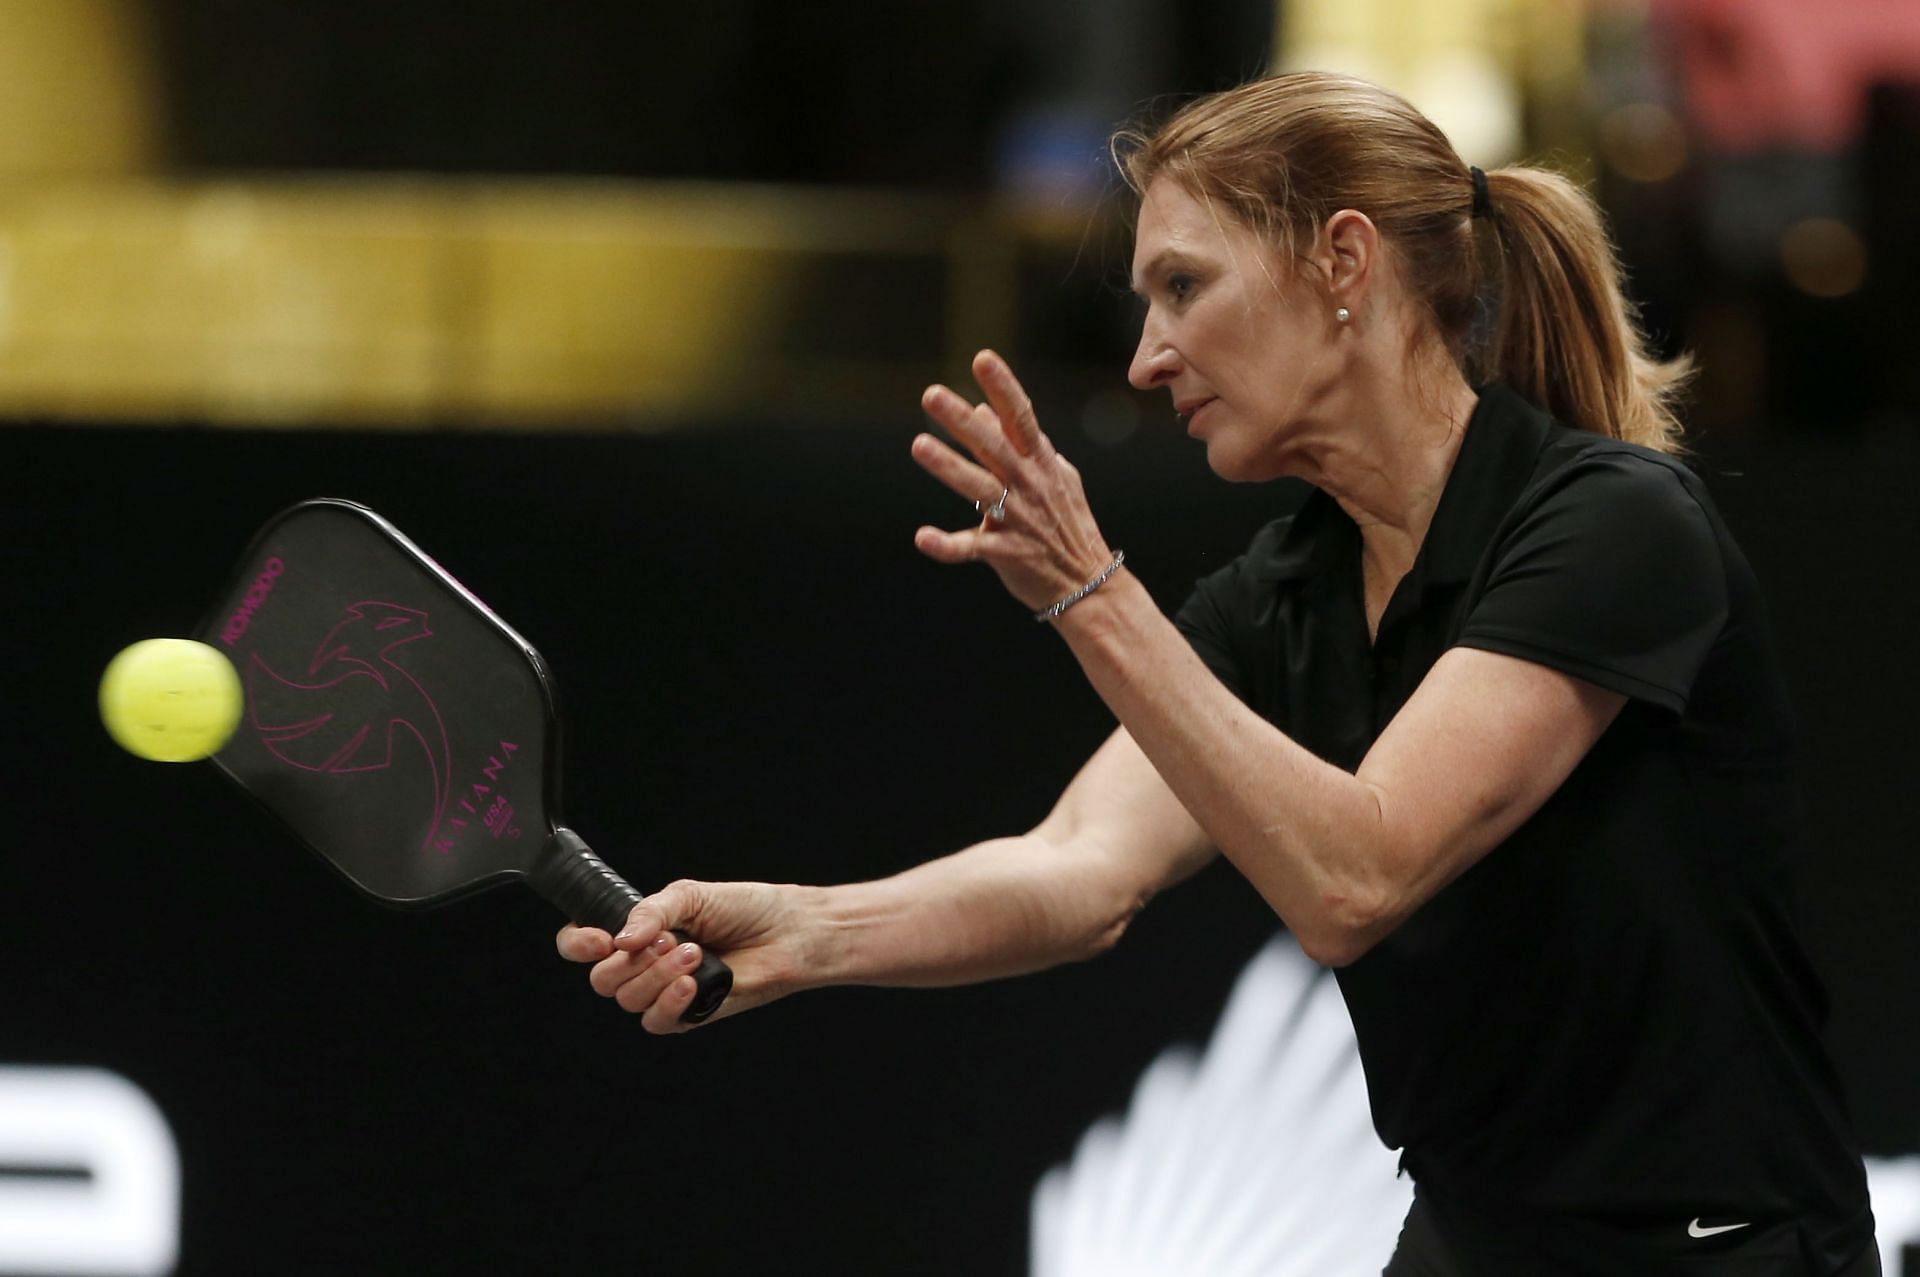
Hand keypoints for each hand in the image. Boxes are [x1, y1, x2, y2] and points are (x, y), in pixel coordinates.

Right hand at [555, 880, 807, 1033]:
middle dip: (630, 961)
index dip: (579, 944)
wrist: (787, 933)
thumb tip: (621, 938)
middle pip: (602, 978)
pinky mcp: (687, 1015)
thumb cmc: (745, 909)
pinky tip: (692, 983)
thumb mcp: (691, 895)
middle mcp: (645, 963)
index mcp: (639, 930)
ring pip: (628, 999)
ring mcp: (664, 990)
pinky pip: (656, 1021)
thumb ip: (651, 911)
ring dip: (657, 975)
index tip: (601, 939)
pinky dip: (669, 1001)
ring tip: (694, 953)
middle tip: (670, 939)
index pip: (583, 943)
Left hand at [913, 350, 1115, 614]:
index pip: (1022, 416)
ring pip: (979, 488)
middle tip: (931, 394)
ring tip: (919, 445)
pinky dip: (947, 545)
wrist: (1089, 584)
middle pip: (993, 446)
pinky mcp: (1007, 554)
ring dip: (949, 466)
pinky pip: (972, 548)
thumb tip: (986, 410)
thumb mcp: (1052, 477)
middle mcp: (1029, 486)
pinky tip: (923, 538)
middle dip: (962, 420)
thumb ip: (1019, 444)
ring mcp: (1018, 520)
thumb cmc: (1065, 524)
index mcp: (1041, 463)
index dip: (1003, 387)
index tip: (982, 358)